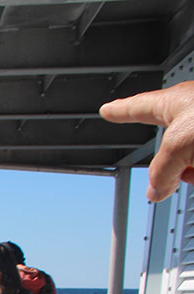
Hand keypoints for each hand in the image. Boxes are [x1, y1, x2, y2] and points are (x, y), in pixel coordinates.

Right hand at [100, 81, 193, 200]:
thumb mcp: (178, 146)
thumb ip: (160, 172)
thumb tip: (156, 191)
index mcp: (175, 101)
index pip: (137, 107)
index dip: (119, 111)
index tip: (108, 110)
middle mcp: (192, 112)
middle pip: (168, 145)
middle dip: (170, 165)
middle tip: (176, 174)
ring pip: (189, 159)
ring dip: (191, 171)